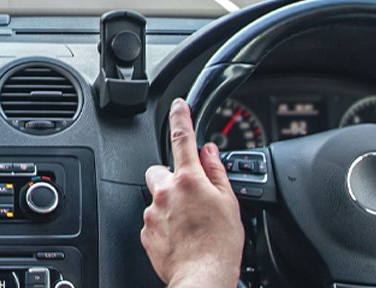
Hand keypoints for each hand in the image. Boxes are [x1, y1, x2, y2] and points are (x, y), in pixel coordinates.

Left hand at [141, 98, 243, 287]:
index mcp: (189, 180)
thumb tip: (210, 152)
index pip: (183, 138)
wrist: (202, 278)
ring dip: (170, 204)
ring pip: (157, 197)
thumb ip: (217, 172)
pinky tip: (181, 236)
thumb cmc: (220, 245)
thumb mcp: (229, 202)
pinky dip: (165, 224)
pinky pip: (153, 220)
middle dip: (171, 177)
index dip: (181, 117)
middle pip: (160, 170)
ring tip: (190, 223)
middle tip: (189, 193)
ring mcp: (153, 213)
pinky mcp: (146, 233)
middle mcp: (166, 192)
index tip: (178, 105)